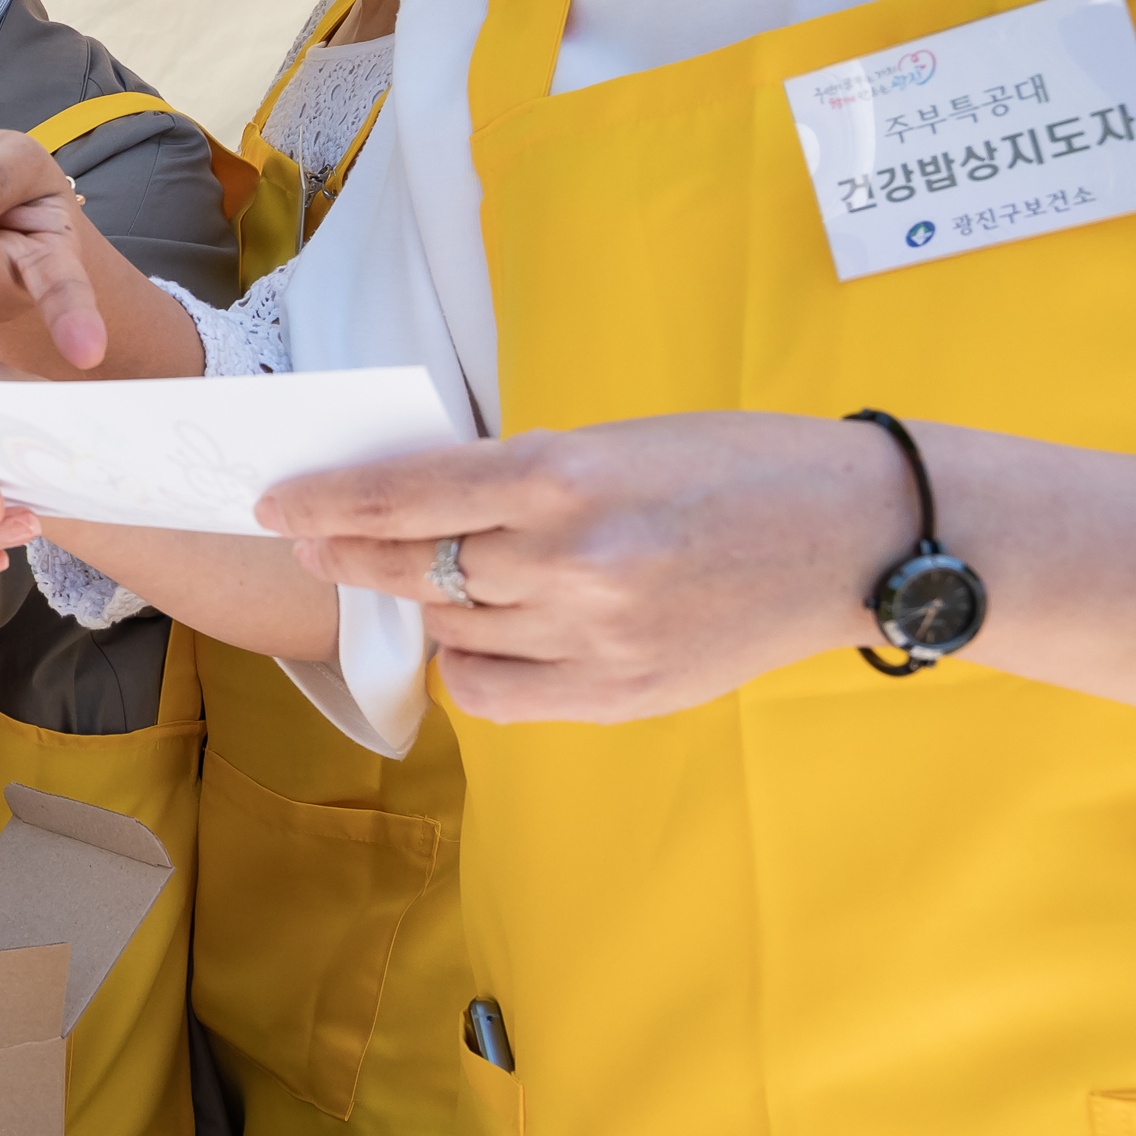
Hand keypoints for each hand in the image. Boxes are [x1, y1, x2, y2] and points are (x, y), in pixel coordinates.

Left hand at [256, 412, 913, 723]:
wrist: (858, 534)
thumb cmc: (736, 467)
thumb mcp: (614, 442)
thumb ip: (518, 480)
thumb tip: (417, 508)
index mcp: (564, 475)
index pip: (405, 494)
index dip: (326, 500)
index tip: (277, 504)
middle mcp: (569, 559)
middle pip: (412, 566)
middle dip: (349, 553)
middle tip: (314, 543)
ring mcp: (595, 635)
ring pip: (451, 631)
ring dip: (423, 606)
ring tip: (432, 581)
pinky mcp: (622, 691)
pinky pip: (497, 693)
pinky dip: (470, 665)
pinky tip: (481, 638)